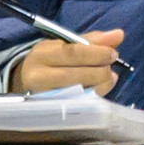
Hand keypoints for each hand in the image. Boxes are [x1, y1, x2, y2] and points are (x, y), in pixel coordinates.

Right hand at [10, 28, 124, 96]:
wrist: (24, 82)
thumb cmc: (49, 61)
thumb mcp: (63, 45)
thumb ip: (91, 40)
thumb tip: (119, 34)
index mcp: (42, 54)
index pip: (73, 53)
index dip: (97, 54)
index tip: (113, 53)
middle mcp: (40, 76)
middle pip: (78, 74)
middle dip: (101, 70)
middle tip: (110, 65)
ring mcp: (45, 97)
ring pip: (82, 92)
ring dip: (102, 83)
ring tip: (109, 77)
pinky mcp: (54, 110)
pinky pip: (82, 103)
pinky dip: (96, 94)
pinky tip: (101, 87)